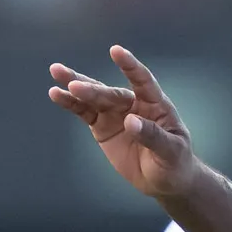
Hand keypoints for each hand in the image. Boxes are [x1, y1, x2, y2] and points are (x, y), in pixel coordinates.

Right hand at [49, 49, 200, 200]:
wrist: (163, 180)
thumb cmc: (174, 161)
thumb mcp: (170, 151)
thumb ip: (152, 136)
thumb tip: (130, 121)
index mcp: (155, 103)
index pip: (142, 80)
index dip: (130, 66)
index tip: (116, 51)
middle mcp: (133, 103)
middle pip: (110, 92)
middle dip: (92, 89)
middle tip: (73, 85)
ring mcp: (115, 113)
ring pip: (93, 97)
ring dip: (75, 86)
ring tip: (56, 74)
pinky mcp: (102, 125)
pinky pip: (84, 112)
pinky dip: (70, 104)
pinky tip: (56, 94)